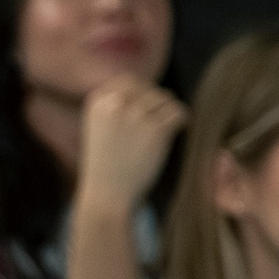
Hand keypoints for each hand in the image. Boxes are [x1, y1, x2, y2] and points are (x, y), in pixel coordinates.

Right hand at [73, 75, 185, 220]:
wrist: (107, 197)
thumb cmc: (105, 167)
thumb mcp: (100, 130)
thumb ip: (116, 107)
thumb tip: (147, 88)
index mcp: (97, 102)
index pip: (129, 81)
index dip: (141, 94)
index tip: (143, 113)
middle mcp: (115, 104)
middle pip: (149, 88)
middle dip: (155, 104)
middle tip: (154, 126)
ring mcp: (135, 116)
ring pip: (165, 99)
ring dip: (167, 114)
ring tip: (160, 134)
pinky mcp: (155, 130)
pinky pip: (178, 112)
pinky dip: (181, 120)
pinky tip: (174, 132)